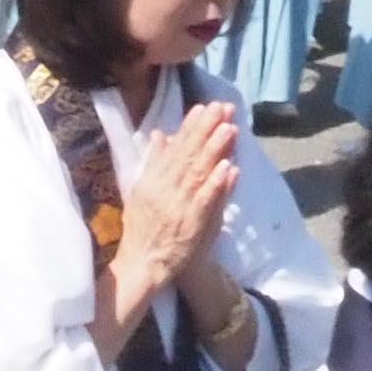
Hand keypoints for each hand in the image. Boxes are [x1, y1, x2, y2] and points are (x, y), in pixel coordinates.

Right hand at [112, 103, 239, 307]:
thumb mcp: (141, 190)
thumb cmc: (143, 228)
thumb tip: (161, 134)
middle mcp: (164, 188)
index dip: (190, 127)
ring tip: (230, 129)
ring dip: (215, 149)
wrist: (142, 263)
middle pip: (188, 154)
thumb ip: (154, 162)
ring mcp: (178, 205)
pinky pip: (206, 200)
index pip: (175, 148)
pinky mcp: (191, 222)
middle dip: (206, 129)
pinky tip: (230, 167)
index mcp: (153, 179)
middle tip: (223, 108)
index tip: (204, 107)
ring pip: (198, 172)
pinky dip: (217, 183)